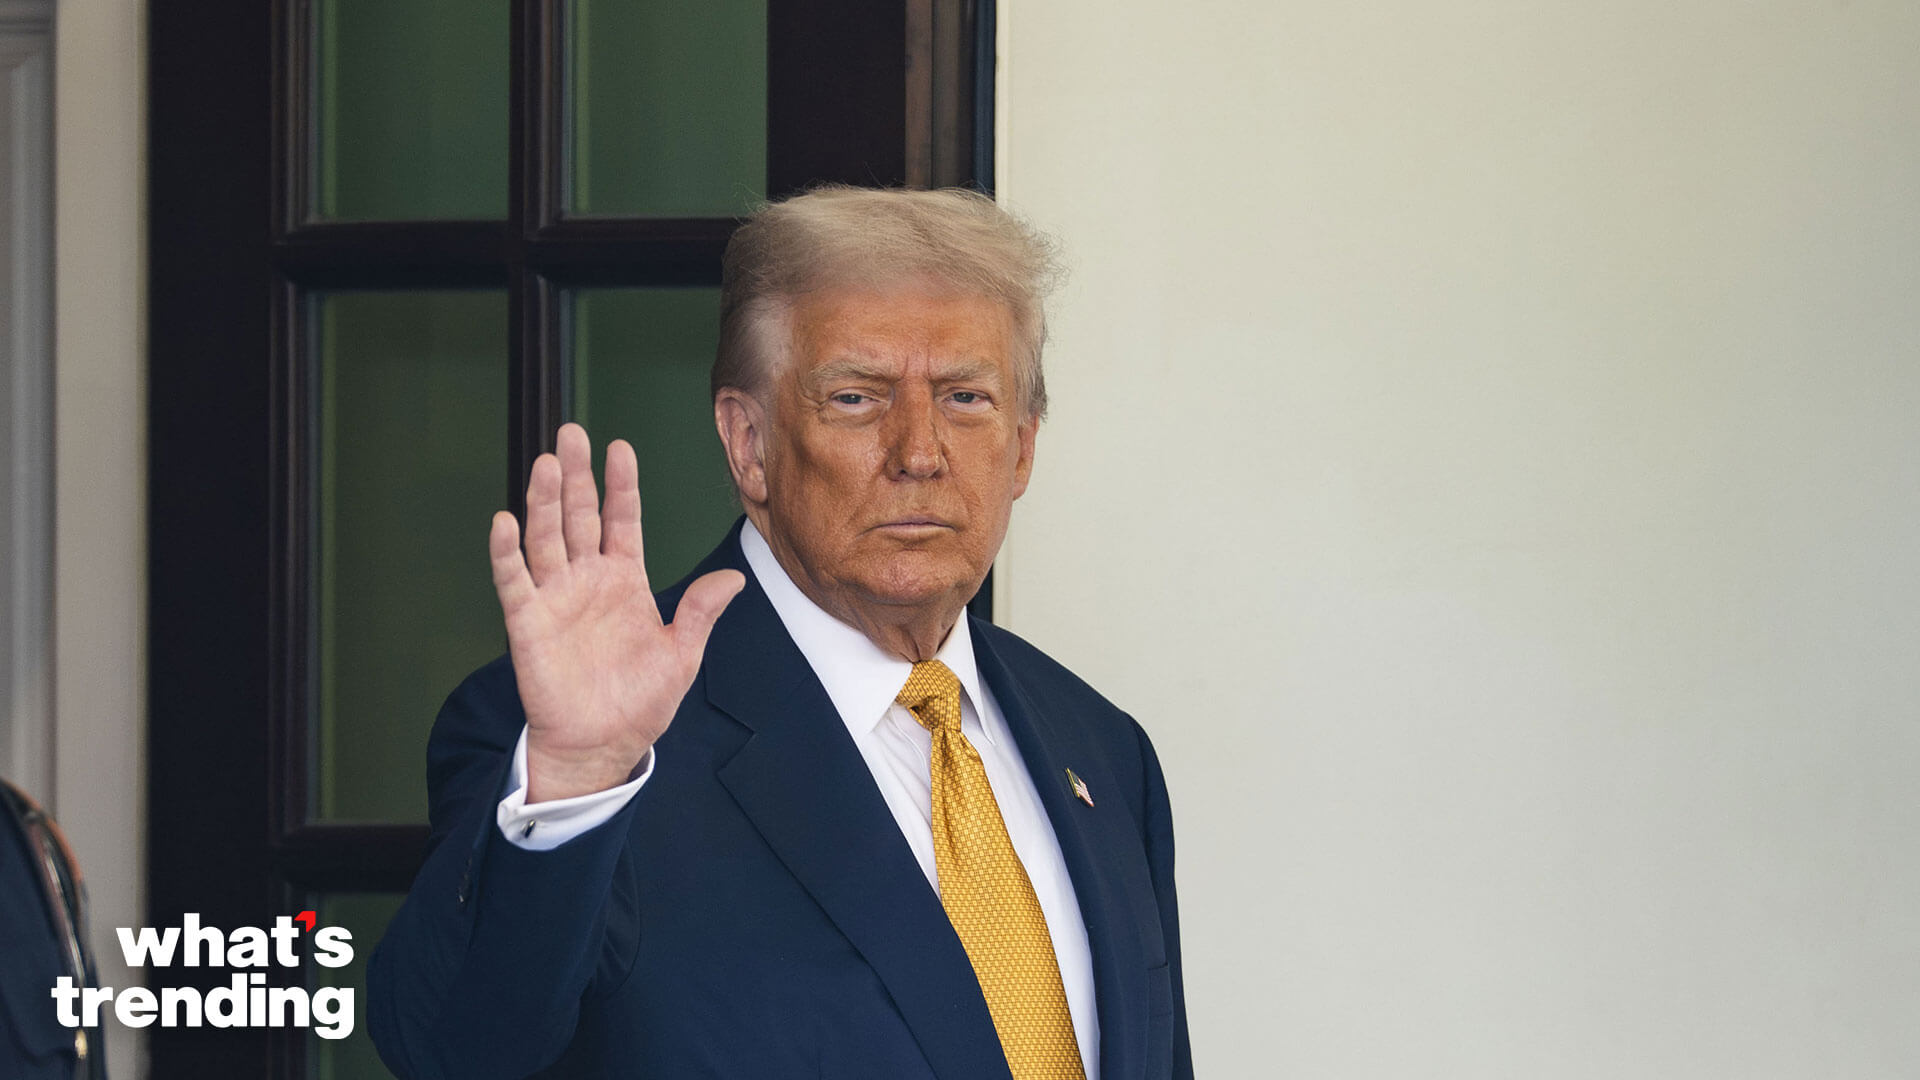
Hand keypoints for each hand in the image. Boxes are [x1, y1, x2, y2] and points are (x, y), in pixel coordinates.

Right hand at [490, 423, 744, 801]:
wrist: (602, 745)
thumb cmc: (640, 702)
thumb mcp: (681, 655)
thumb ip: (698, 612)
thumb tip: (732, 578)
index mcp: (625, 581)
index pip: (622, 520)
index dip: (620, 486)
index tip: (620, 448)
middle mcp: (587, 580)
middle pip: (578, 516)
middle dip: (576, 476)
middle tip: (572, 434)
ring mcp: (556, 598)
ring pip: (546, 538)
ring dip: (544, 502)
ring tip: (547, 463)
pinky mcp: (528, 623)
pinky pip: (514, 581)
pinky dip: (506, 552)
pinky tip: (504, 521)